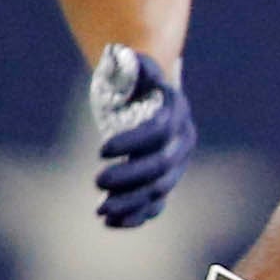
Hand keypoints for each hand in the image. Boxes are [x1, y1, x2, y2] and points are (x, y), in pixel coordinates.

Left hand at [87, 45, 195, 229]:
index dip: (134, 142)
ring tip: (100, 209)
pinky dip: (136, 217)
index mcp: (175, 114)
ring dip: (131, 202)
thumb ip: (132, 63)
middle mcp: (181, 143)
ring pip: (159, 190)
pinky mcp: (161, 182)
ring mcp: (174, 165)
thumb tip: (125, 56)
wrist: (145, 98)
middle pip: (162, 166)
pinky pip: (155, 205)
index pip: (161, 132)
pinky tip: (110, 223)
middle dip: (130, 176)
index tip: (102, 149)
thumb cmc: (133, 82)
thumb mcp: (133, 68)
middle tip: (97, 180)